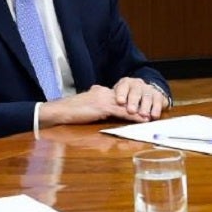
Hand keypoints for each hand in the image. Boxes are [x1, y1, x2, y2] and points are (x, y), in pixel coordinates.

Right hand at [39, 84, 160, 127]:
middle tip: (153, 111)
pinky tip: (142, 120)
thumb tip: (103, 111)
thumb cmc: (70, 111)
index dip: (132, 102)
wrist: (59, 111)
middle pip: (127, 99)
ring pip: (127, 105)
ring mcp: (104, 98)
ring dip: (140, 111)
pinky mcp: (103, 107)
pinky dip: (134, 116)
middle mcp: (104, 92)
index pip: (120, 96)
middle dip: (140, 105)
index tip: (143, 106)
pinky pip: (122, 112)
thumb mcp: (85, 106)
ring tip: (152, 116)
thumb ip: (96, 106)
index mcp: (100, 91)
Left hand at [112, 76, 167, 119]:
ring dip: (145, 106)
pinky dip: (156, 109)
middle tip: (131, 110)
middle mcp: (138, 85)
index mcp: (126, 83)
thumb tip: (102, 106)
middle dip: (133, 101)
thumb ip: (114, 101)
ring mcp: (149, 89)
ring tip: (143, 114)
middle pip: (135, 92)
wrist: (145, 91)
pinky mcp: (158, 95)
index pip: (123, 87)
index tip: (120, 102)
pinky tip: (154, 116)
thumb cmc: (128, 97)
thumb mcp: (119, 96)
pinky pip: (158, 101)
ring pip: (147, 96)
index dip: (121, 94)